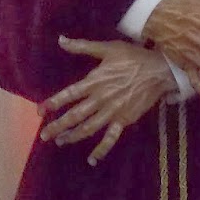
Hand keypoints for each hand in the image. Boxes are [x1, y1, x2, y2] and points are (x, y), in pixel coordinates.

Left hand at [39, 38, 176, 164]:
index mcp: (95, 81)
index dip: (53, 103)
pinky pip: (111, 138)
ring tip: (60, 141)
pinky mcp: (124, 120)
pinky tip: (92, 159)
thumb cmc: (133, 57)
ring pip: (88, 128)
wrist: (159, 71)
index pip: (69, 94)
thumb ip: (82, 46)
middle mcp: (100, 99)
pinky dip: (101, 150)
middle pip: (75, 115)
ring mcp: (112, 112)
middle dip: (58, 126)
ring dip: (73, 136)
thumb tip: (60, 40)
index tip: (40, 111)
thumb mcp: (108, 48)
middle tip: (44, 135)